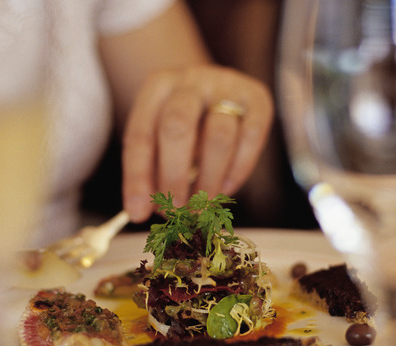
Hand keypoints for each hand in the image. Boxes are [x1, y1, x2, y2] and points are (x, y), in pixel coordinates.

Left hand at [121, 65, 272, 221]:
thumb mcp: (159, 137)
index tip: (138, 213)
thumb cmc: (184, 122)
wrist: (219, 87)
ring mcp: (227, 86)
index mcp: (158, 87)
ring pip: (219, 136)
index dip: (137, 178)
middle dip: (174, 176)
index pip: (141, 134)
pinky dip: (238, 170)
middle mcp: (191, 81)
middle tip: (176, 209)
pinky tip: (226, 188)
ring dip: (209, 180)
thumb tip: (143, 211)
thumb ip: (151, 169)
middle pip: (178, 127)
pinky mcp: (258, 98)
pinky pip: (251, 137)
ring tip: (202, 206)